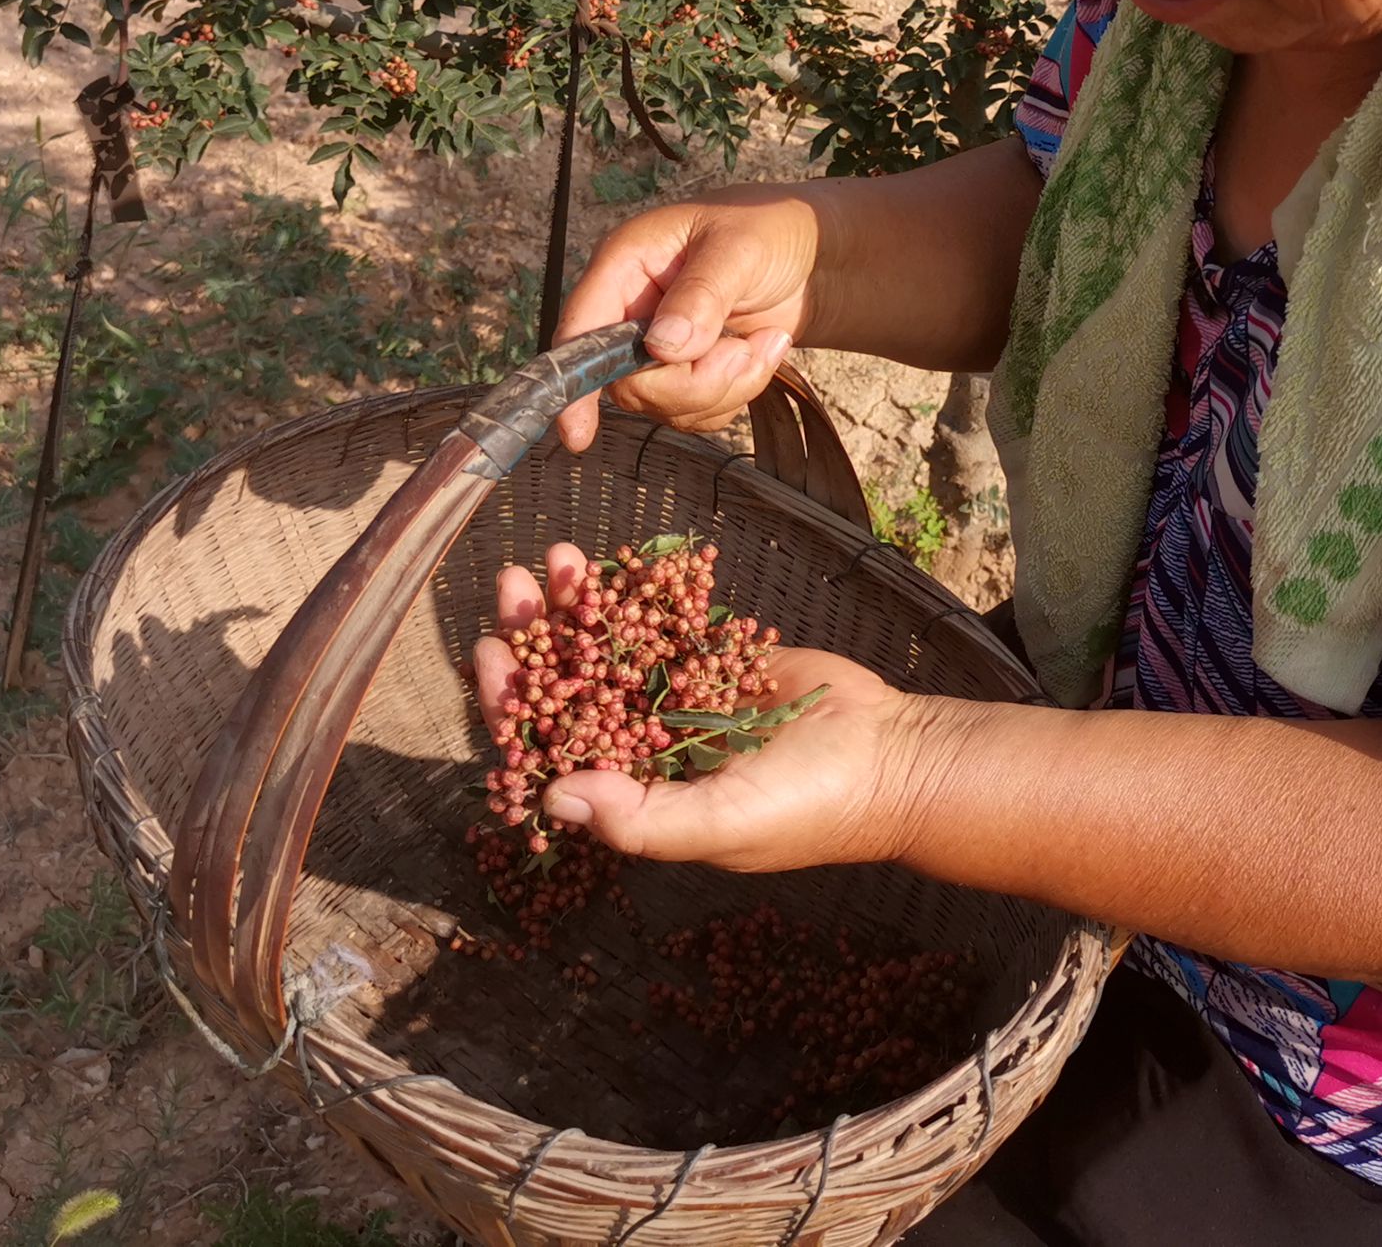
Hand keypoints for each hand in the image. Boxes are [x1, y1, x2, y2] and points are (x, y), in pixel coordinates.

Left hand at [469, 542, 916, 873]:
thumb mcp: (720, 826)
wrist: (892, 757)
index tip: (488, 655)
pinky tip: (609, 559)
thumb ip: (638, 818)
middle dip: (534, 638)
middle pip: (568, 686)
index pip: (549, 749)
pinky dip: (635, 592)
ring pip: (609, 646)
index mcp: (632, 796)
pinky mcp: (714, 659)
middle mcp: (644, 746)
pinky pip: (663, 622)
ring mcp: (678, 698)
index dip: (510, 704)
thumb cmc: (808, 809)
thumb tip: (551, 795)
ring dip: (577, 605)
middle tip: (511, 585)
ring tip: (552, 556)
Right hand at [550, 186, 828, 451]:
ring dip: (724, 387)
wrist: (812, 257)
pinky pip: (694, 412)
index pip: (582, 330)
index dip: (575, 382)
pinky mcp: (686, 372)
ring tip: (764, 344)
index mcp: (625, 265)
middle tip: (741, 353)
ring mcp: (657, 346)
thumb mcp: (740, 249)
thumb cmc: (769, 229)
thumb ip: (702, 295)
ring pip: (664, 404)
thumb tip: (663, 347)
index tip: (579, 432)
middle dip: (693, 382)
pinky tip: (762, 354)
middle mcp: (631, 309)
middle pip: (628, 383)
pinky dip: (735, 395)